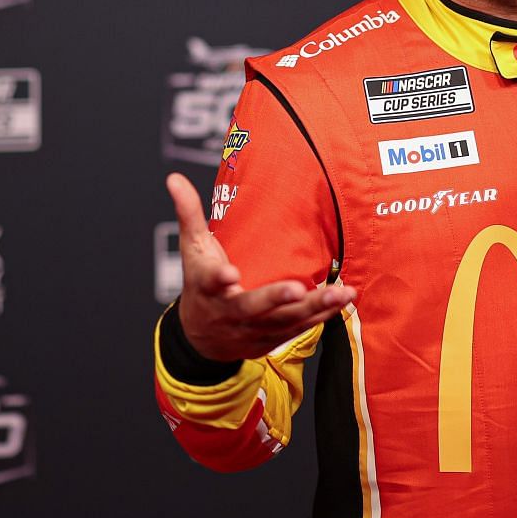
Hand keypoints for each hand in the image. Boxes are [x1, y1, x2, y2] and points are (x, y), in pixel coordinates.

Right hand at [166, 172, 352, 361]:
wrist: (201, 339)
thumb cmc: (200, 285)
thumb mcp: (192, 250)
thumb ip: (188, 213)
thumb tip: (174, 178)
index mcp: (207, 287)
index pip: (210, 281)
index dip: (219, 278)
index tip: (229, 273)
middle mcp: (229, 312)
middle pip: (252, 308)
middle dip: (275, 300)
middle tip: (297, 290)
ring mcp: (252, 329)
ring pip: (284, 321)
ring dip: (314, 308)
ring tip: (341, 293)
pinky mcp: (270, 339)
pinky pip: (298, 329)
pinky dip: (321, 316)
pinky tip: (342, 301)